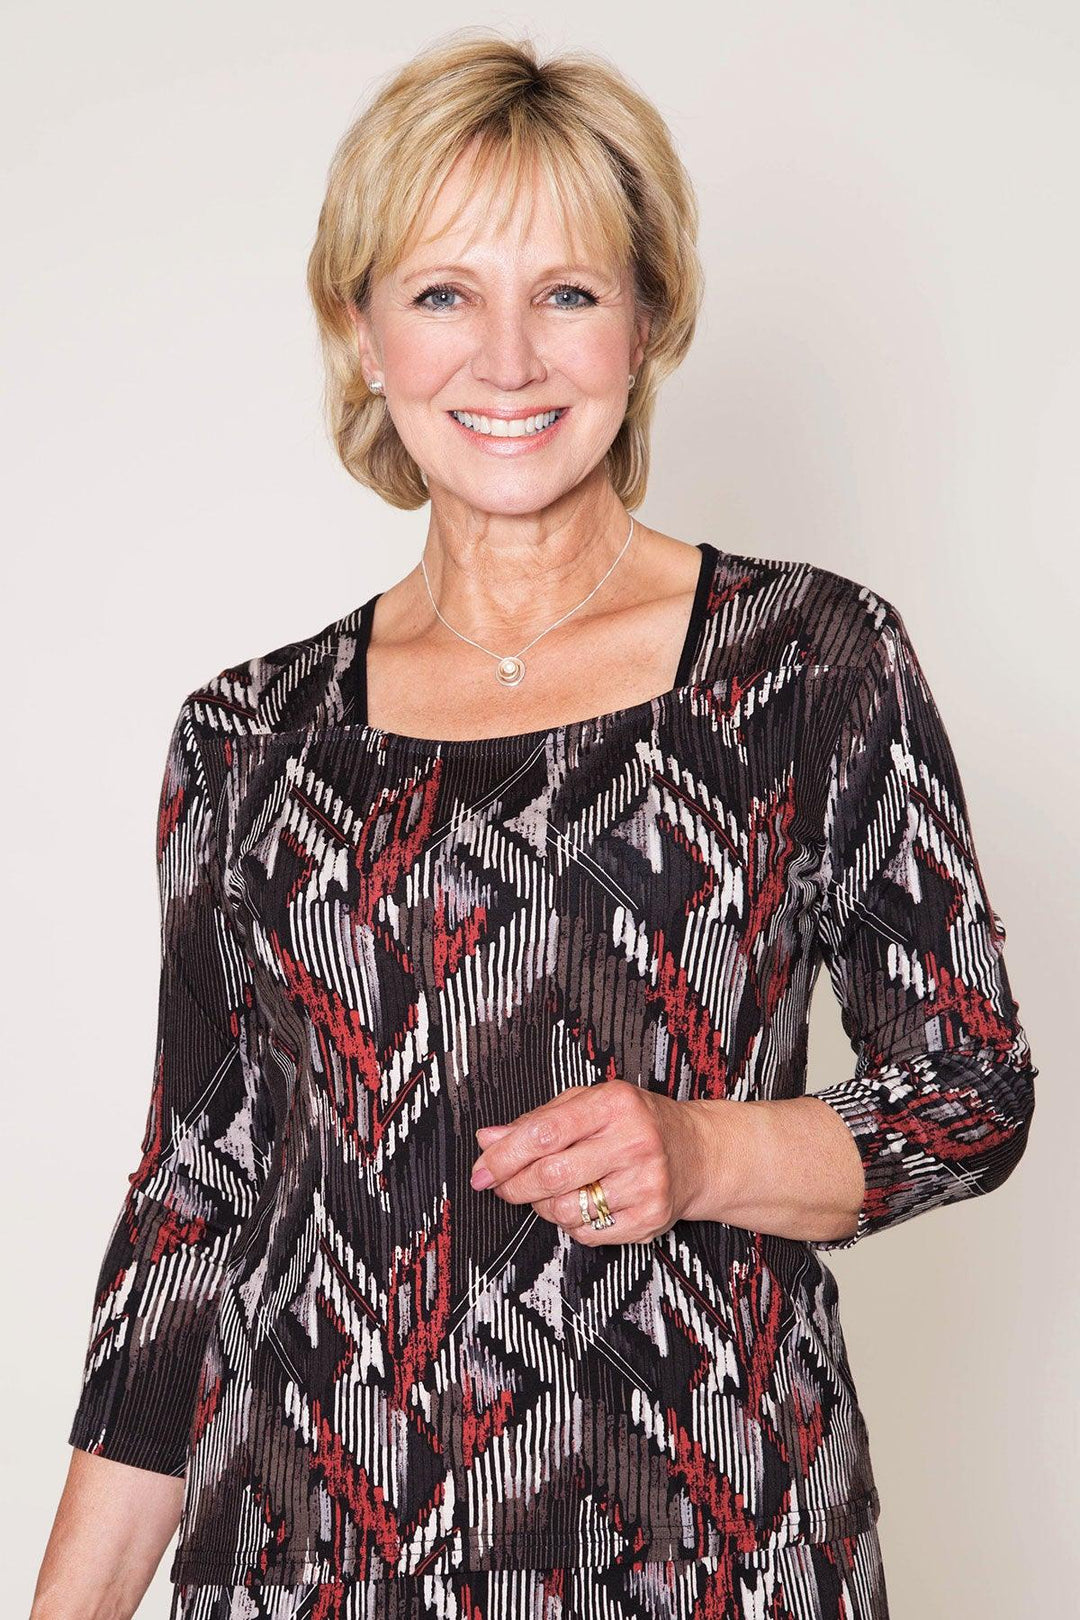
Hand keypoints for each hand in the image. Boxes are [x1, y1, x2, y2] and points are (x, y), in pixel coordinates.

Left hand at [469, 1079, 712, 1243]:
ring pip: (565, 1210)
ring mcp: (645, 1183)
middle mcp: (634, 1142)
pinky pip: (587, 1233)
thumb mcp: (590, 1104)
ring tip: (549, 1192)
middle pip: (551, 1175)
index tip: (481, 1169)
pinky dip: (571, 1224)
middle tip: (499, 1186)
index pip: (544, 1133)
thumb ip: (538, 1120)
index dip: (504, 1156)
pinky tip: (581, 1204)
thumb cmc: (635, 1123)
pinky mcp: (650, 1218)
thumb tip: (488, 1140)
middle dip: (513, 1186)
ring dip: (542, 1206)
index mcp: (614, 1104)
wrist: (698, 1153)